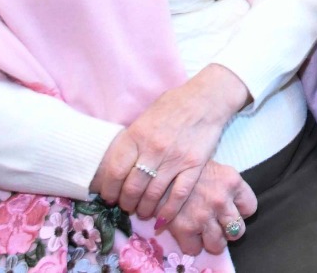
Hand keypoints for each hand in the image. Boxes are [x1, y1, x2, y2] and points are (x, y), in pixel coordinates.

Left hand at [91, 65, 247, 221]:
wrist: (207, 98)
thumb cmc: (174, 105)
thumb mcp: (146, 117)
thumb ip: (132, 140)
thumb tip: (117, 164)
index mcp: (137, 135)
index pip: (115, 171)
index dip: (109, 189)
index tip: (109, 196)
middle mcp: (153, 149)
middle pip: (132, 187)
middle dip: (126, 202)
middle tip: (126, 206)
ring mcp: (175, 159)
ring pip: (153, 195)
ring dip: (144, 209)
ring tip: (143, 211)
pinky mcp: (194, 165)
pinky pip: (178, 195)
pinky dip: (169, 211)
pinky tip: (162, 219)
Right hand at [164, 161, 257, 255]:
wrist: (159, 170)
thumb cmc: (188, 169)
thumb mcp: (216, 169)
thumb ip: (228, 187)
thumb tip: (234, 207)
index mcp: (232, 182)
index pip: (250, 208)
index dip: (239, 211)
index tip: (230, 210)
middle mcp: (221, 200)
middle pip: (237, 231)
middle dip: (228, 231)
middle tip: (217, 225)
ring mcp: (203, 216)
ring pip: (218, 244)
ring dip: (212, 241)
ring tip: (203, 231)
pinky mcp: (184, 228)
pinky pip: (195, 249)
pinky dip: (191, 245)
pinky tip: (188, 232)